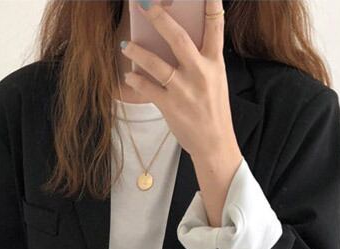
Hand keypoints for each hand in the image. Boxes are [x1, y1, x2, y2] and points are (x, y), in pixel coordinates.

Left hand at [121, 0, 240, 169]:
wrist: (214, 144)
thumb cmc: (212, 110)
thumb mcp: (215, 80)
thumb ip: (200, 60)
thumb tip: (174, 39)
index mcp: (214, 63)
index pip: (215, 27)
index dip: (211, 5)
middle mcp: (200, 73)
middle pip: (178, 38)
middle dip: (159, 18)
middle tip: (144, 4)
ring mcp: (184, 90)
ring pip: (156, 64)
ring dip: (137, 51)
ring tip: (125, 44)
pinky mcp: (171, 106)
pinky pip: (147, 88)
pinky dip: (136, 80)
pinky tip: (129, 75)